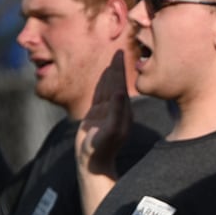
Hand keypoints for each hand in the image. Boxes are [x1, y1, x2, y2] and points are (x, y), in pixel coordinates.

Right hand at [76, 52, 130, 173]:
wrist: (93, 164)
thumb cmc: (101, 150)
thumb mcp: (110, 132)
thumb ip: (115, 112)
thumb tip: (119, 92)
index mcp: (122, 111)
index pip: (120, 86)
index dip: (121, 70)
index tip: (122, 54)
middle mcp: (117, 110)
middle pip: (116, 84)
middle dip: (118, 68)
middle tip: (120, 50)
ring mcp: (107, 112)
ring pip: (108, 88)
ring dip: (111, 73)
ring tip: (115, 60)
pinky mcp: (97, 115)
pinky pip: (100, 95)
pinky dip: (102, 84)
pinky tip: (105, 77)